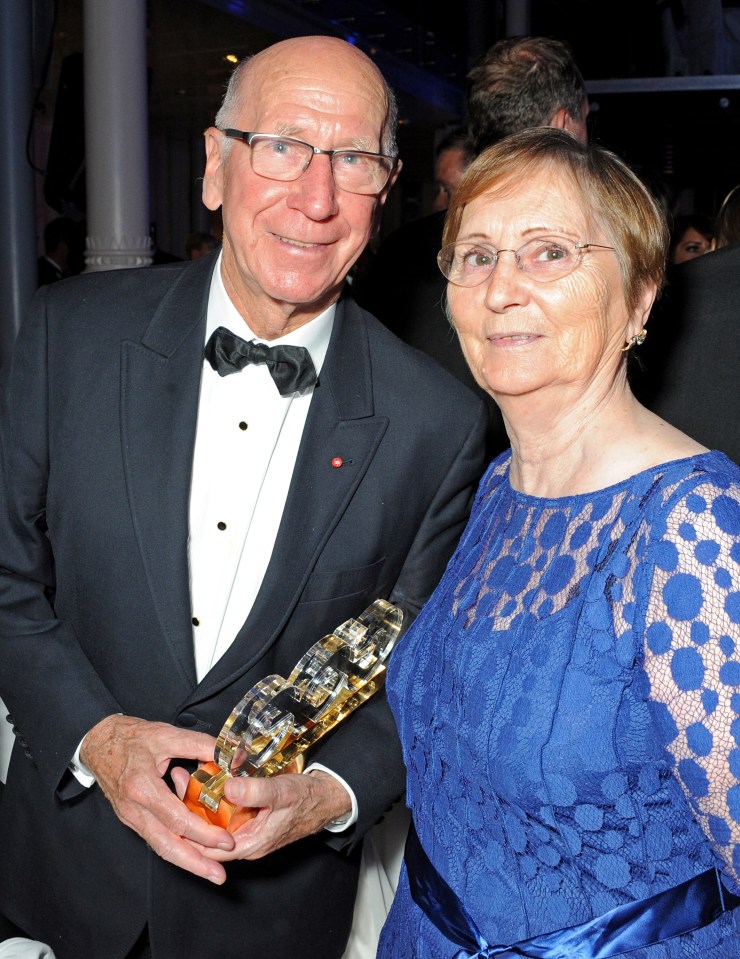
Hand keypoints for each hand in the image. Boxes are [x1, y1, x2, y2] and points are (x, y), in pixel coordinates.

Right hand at [81, 714, 234, 883]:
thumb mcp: (167, 734)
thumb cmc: (131, 737)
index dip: (203, 833)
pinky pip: (157, 839)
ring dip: (187, 862)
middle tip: (220, 876)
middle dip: (195, 864)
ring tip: (212, 872)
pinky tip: (195, 854)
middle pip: (166, 846)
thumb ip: (200, 745)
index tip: (226, 841)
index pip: (176, 820)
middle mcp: (135, 809)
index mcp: (142, 788)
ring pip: (161, 847)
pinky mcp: (133, 819)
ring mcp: (131, 817)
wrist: (98, 741)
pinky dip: (177, 849)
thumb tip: (229, 756)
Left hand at [170, 765, 351, 860]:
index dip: (189, 831)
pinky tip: (210, 779)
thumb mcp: (282, 792)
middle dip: (191, 810)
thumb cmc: (308, 798)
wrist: (327, 797)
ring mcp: (248, 830)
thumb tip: (227, 788)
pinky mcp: (252, 819)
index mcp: (251, 843)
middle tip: (179, 781)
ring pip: (216, 821)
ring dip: (202, 802)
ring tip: (188, 777)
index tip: (173, 807)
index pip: (209, 848)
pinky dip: (216, 798)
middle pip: (209, 834)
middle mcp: (246, 841)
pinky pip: (227, 813)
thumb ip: (255, 791)